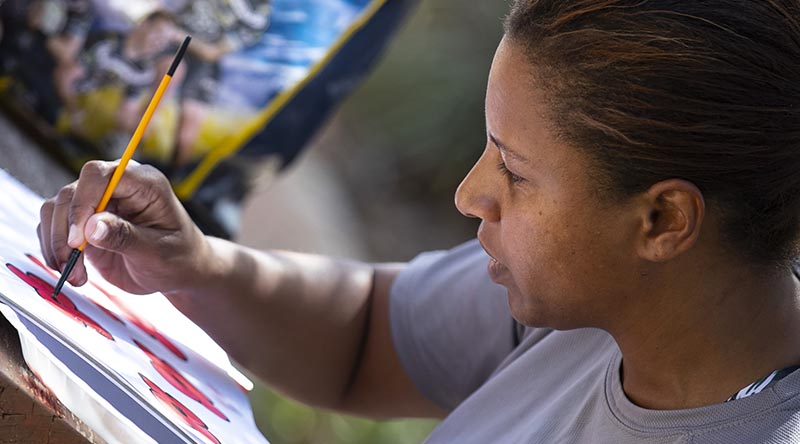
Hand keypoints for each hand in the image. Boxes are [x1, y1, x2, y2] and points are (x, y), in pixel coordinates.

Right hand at [38, 160, 210, 294]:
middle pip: (72, 192)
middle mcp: (117, 187)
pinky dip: (54, 250)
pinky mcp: (83, 222)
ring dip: (56, 243)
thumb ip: (125, 237)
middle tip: (68, 262)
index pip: (100, 175)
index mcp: (143, 183)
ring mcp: (97, 203)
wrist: (178, 270)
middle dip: (64, 229)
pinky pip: (55, 226)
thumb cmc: (177, 256)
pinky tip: (72, 272)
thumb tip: (91, 227)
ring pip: (57, 208)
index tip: (79, 239)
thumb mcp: (157, 252)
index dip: (83, 202)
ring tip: (73, 274)